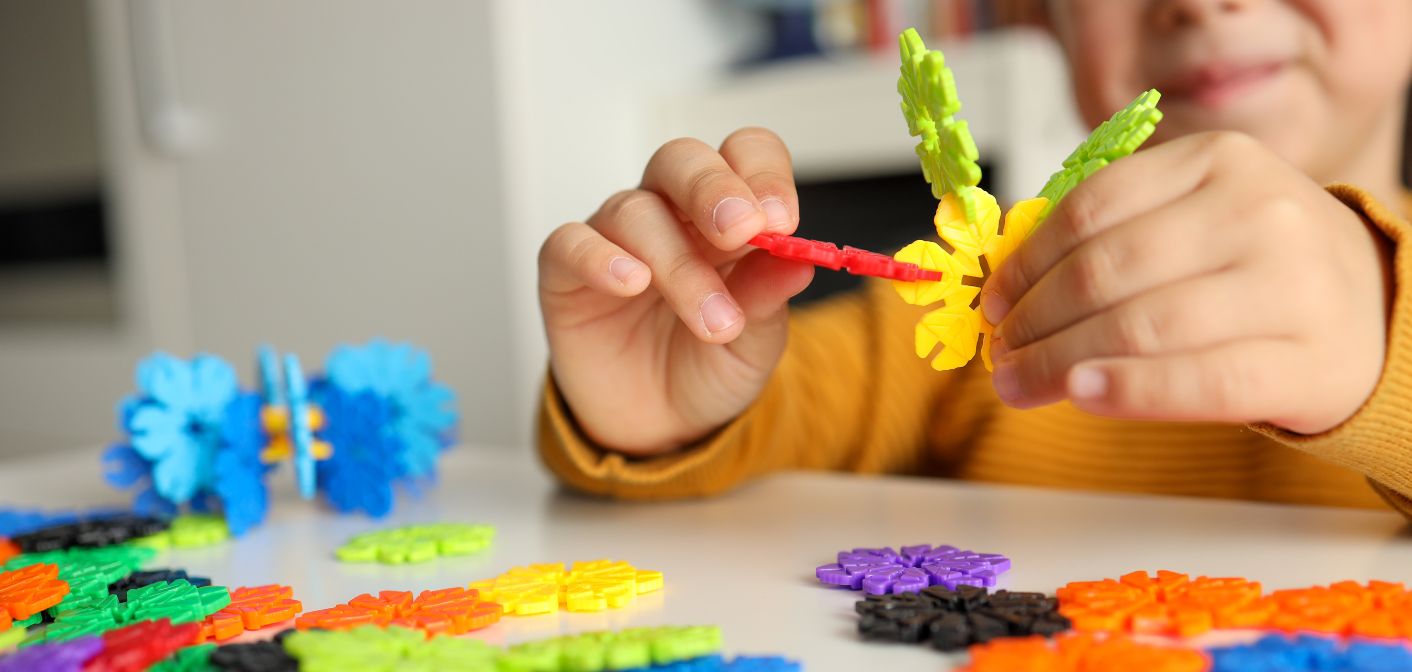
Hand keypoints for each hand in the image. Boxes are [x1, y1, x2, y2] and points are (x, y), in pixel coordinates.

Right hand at [538, 128, 813, 454]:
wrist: (659, 427)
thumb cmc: (708, 368)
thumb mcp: (754, 343)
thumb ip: (768, 298)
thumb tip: (799, 259)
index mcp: (725, 216)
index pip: (744, 155)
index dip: (764, 175)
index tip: (782, 222)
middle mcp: (669, 214)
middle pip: (682, 161)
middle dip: (714, 189)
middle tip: (742, 230)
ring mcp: (616, 238)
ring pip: (636, 212)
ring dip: (679, 263)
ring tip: (712, 320)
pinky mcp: (566, 272)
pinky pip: (570, 244)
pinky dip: (598, 257)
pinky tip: (629, 281)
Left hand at [979, 132, 1392, 433]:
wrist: (1370, 311)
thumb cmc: (1256, 267)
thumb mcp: (1194, 217)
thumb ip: (1112, 235)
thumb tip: (1005, 284)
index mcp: (1217, 160)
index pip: (1092, 208)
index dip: (1028, 261)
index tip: (993, 300)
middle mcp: (1259, 211)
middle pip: (1107, 271)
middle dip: (1034, 320)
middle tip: (1000, 353)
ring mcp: (1290, 286)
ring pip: (1143, 325)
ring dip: (1059, 361)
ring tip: (1018, 384)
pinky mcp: (1306, 361)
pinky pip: (1201, 382)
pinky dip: (1130, 390)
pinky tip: (1082, 395)